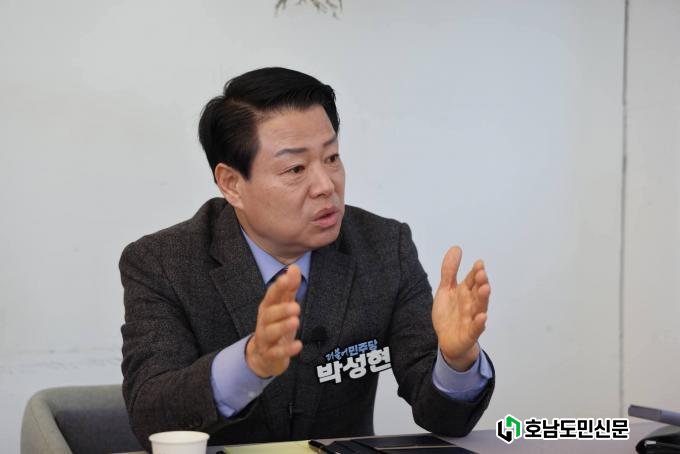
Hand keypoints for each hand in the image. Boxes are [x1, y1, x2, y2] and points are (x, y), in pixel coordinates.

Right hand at [246, 265, 302, 377]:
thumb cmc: (275, 326)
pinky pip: (276, 353)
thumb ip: (290, 288)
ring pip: (270, 333)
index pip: (271, 296)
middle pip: (269, 314)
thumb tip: (294, 267)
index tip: (285, 278)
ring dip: (282, 327)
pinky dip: (287, 349)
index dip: (278, 287)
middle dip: (281, 309)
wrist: (262, 357)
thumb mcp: (283, 306)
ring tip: (295, 321)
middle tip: (296, 306)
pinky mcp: (270, 355)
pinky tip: (298, 345)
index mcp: (268, 308)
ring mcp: (265, 339)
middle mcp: (264, 322)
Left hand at [432, 246, 490, 371]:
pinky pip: (476, 328)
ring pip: (480, 307)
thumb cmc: (449, 314)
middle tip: (482, 273)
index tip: (479, 263)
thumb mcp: (445, 290)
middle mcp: (471, 304)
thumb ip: (449, 270)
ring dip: (483, 298)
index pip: (472, 279)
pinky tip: (482, 317)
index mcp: (466, 292)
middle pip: (478, 291)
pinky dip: (479, 323)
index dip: (476, 272)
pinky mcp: (469, 333)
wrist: (447, 340)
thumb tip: (457, 248)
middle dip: (481, 282)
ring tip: (485, 288)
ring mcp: (472, 318)